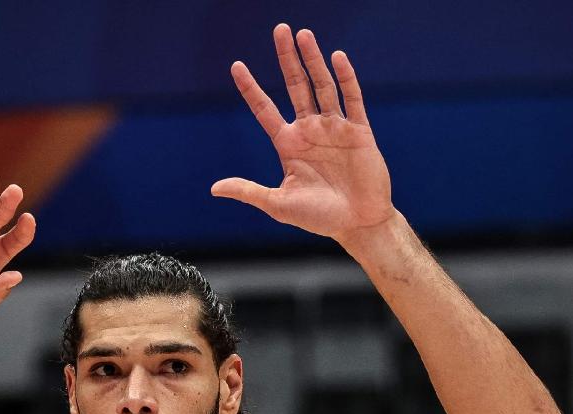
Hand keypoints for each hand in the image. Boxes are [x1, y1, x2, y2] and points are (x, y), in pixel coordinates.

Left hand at [212, 25, 394, 242]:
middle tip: (280, 30)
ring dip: (313, 61)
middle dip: (287, 59)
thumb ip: (249, 191)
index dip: (251, 88)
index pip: (265, 109)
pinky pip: (351, 99)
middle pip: (295, 86)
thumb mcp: (278, 204)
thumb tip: (214, 189)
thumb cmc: (319, 218)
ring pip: (322, 86)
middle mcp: (310, 130)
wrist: (358, 224)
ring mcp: (334, 128)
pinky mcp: (359, 131)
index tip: (236, 66)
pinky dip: (345, 78)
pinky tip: (337, 57)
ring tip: (304, 35)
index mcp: (289, 145)